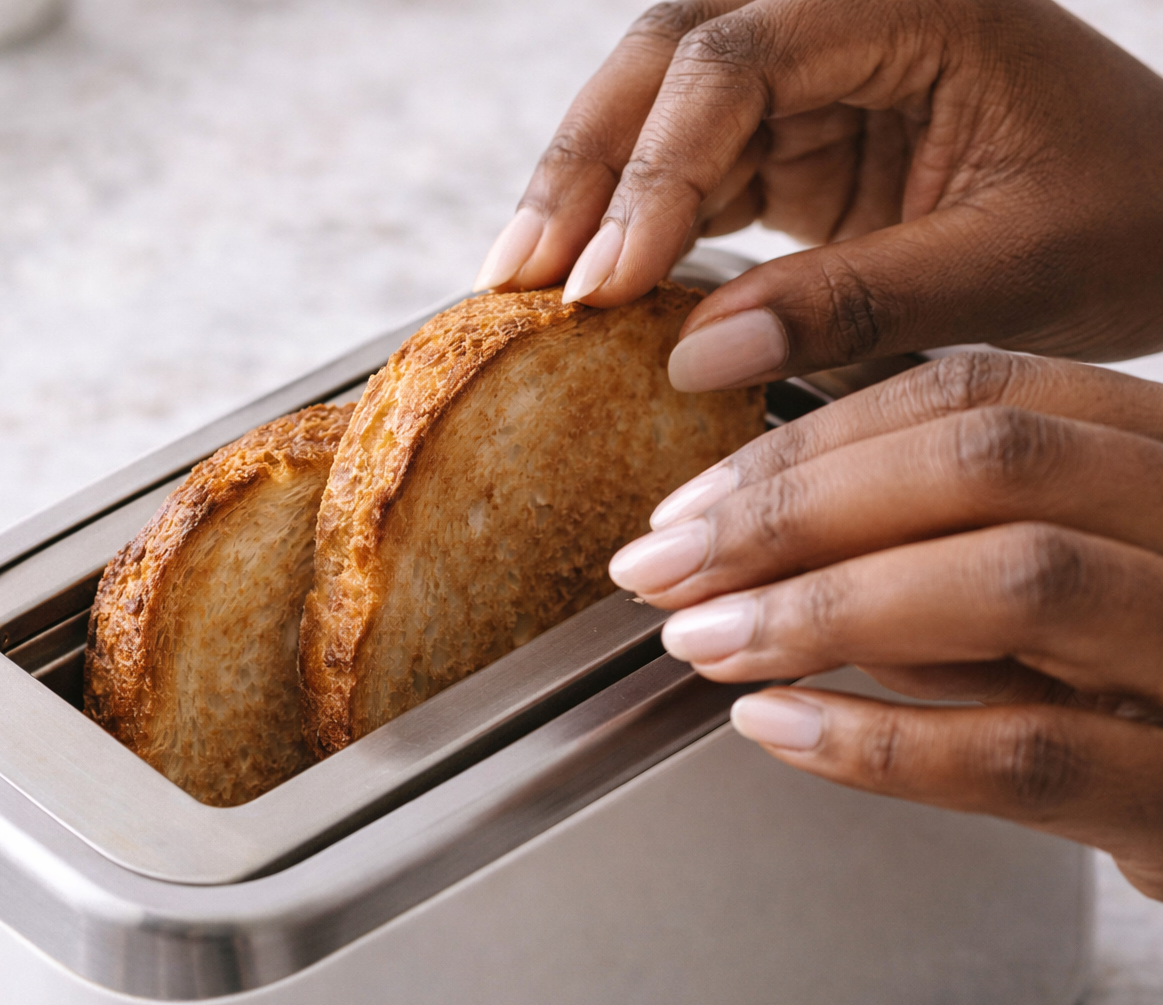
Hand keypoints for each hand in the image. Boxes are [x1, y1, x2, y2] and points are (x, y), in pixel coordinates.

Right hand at [472, 0, 1162, 389]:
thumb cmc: (1128, 221)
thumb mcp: (1007, 266)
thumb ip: (851, 302)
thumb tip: (689, 357)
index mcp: (911, 3)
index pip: (734, 60)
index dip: (655, 171)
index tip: (602, 283)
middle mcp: (844, 16)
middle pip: (665, 58)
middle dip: (582, 167)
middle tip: (516, 276)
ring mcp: (811, 75)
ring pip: (655, 111)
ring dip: (588, 199)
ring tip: (519, 290)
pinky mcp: (792, 138)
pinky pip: (686, 168)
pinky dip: (632, 229)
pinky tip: (589, 289)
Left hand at [608, 352, 1162, 898]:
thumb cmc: (1131, 688)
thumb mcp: (1038, 592)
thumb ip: (930, 552)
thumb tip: (747, 543)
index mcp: (1156, 454)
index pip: (973, 397)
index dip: (807, 443)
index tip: (688, 501)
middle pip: (988, 461)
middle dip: (792, 509)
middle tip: (661, 567)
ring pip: (1014, 579)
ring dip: (820, 608)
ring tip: (700, 640)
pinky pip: (1028, 753)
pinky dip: (879, 740)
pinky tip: (775, 728)